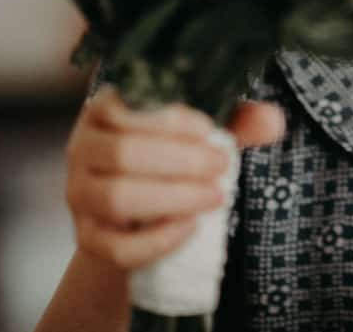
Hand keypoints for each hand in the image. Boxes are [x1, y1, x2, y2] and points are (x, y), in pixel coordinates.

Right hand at [64, 85, 287, 271]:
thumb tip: (273, 120)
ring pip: (117, 198)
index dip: (171, 119)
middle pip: (123, 153)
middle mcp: (82, 147)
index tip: (210, 131)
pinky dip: (159, 240)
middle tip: (222, 166)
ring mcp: (78, 195)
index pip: (128, 106)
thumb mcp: (203, 134)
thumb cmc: (173, 158)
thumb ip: (236, 122)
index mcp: (106, 108)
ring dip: (174, 198)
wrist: (139, 216)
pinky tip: (192, 227)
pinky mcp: (87, 238)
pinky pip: (117, 246)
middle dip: (182, 161)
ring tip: (215, 196)